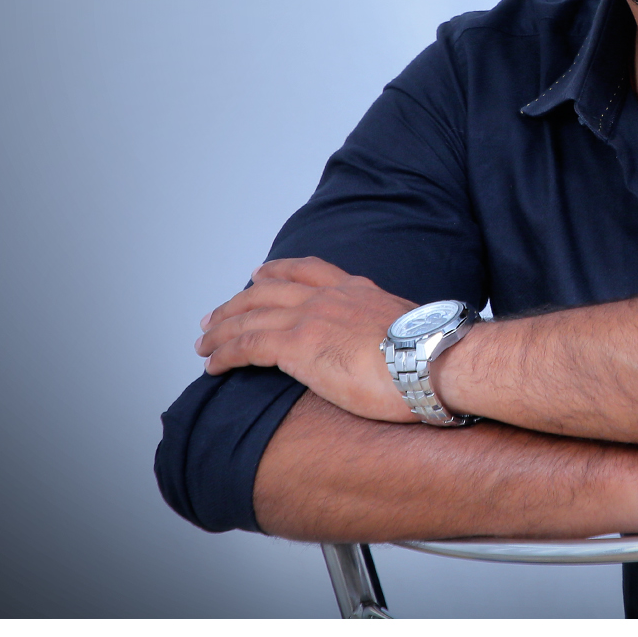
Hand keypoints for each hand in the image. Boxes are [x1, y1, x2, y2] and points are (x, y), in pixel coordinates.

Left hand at [196, 257, 418, 423]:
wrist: (434, 360)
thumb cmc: (433, 355)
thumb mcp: (407, 330)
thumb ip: (385, 332)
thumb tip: (390, 350)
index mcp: (355, 290)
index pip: (308, 272)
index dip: (278, 273)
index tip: (260, 277)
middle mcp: (328, 297)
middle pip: (267, 290)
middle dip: (236, 303)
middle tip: (216, 316)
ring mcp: (310, 319)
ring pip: (249, 316)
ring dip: (221, 330)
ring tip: (204, 344)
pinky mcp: (297, 347)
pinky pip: (246, 346)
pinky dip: (224, 353)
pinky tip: (212, 365)